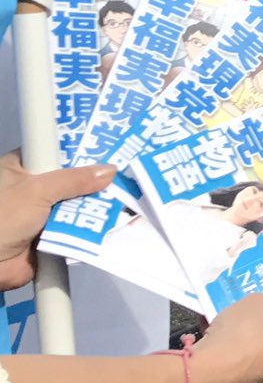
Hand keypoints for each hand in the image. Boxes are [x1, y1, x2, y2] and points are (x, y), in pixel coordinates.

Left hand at [0, 157, 115, 290]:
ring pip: (78, 204)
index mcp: (22, 167)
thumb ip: (74, 179)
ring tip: (130, 196)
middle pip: (72, 178)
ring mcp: (45, 213)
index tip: (109, 146)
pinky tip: (120, 220)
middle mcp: (34, 187)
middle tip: (126, 172)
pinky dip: (94, 227)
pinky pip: (79, 227)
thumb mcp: (36, 190)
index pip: (56, 150)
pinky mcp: (54, 236)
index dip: (80, 149)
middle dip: (96, 179)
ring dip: (99, 205)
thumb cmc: (3, 217)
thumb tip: (110, 171)